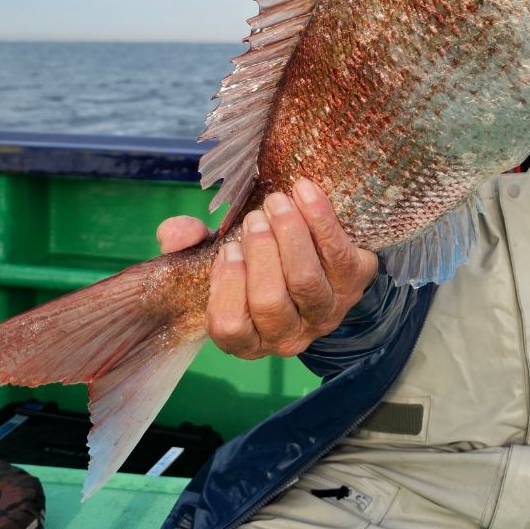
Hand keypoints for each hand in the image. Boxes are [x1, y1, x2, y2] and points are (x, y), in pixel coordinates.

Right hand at [156, 179, 377, 359]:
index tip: (226, 249)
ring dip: (288, 234)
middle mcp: (289, 335)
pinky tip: (304, 191)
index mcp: (250, 337)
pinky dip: (319, 218)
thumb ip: (189, 246)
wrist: (322, 258)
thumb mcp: (221, 257)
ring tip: (276, 202)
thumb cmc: (260, 261)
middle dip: (259, 253)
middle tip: (254, 218)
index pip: (231, 327)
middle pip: (270, 302)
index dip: (226, 287)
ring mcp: (326, 313)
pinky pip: (338, 253)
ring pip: (305, 280)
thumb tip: (174, 232)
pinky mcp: (356, 284)